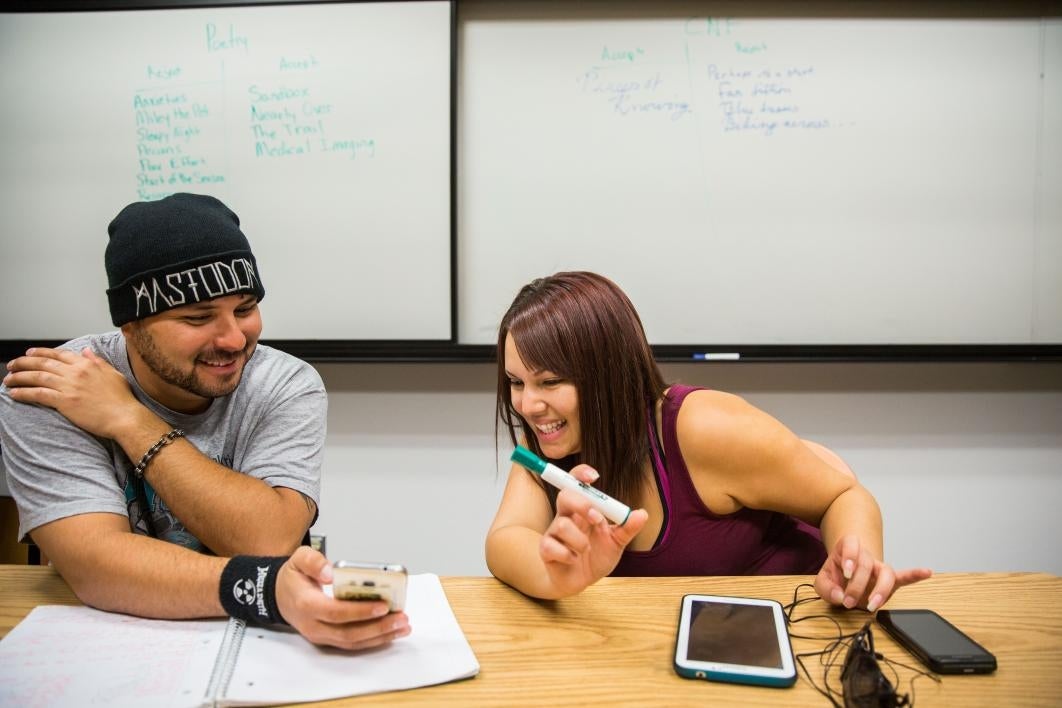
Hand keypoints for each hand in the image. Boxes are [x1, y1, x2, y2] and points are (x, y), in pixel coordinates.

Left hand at [3, 347, 142, 438]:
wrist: (124, 416)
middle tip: (12, 365)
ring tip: (7, 379)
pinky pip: (38, 394)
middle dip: (24, 362)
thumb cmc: (122, 399)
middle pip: (43, 363)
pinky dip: (23, 392)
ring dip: (19, 377)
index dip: (41, 353)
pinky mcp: (64, 401)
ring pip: (37, 377)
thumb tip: (86, 351)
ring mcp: (69, 386)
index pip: (58, 354)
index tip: (30, 354)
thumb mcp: (112, 373)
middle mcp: (76, 372)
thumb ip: (97, 361)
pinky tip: (13, 393)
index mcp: (87, 364)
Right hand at [276, 547, 411, 650]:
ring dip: (380, 636)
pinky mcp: (329, 639)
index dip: (360, 611)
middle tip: (401, 618)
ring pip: (353, 642)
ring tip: (403, 626)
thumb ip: (313, 562)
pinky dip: (374, 640)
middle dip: (377, 627)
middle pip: (348, 632)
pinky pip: (353, 644)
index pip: (335, 612)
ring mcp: (321, 635)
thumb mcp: (298, 559)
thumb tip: (330, 572)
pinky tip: (392, 632)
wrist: (280, 596)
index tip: (383, 605)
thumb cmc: (293, 578)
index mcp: (307, 604)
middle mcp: (314, 625)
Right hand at [539, 465, 647, 597]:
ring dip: (580, 540)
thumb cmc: (596, 556)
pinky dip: (568, 555)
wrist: (580, 582)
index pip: (576, 483)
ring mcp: (554, 532)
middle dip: (582, 504)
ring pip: (561, 524)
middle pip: (565, 496)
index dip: (581, 474)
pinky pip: (552, 547)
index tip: (594, 476)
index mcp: (581, 510)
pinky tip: (574, 560)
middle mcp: (566, 516)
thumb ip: (627, 528)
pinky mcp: (546, 550)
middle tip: (597, 518)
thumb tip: (642, 513)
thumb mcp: (616, 542)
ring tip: (586, 549)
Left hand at [814, 534, 932, 611]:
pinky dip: (915, 575)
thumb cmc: (836, 574)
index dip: (850, 556)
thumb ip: (826, 588)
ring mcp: (879, 567)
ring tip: (873, 605)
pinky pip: (904, 576)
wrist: (847, 571)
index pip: (851, 544)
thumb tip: (839, 597)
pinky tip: (927, 572)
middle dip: (857, 585)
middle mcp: (866, 555)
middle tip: (848, 602)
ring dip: (881, 590)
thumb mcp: (823, 579)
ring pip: (886, 572)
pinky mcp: (890, 579)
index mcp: (848, 548)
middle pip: (867, 564)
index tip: (846, 571)